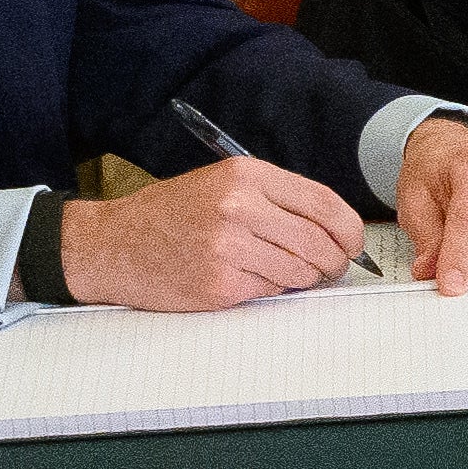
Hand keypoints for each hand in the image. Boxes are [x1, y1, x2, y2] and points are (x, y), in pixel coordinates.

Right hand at [58, 157, 366, 308]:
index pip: (324, 203)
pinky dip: (268, 289)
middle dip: (334, 262)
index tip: (354, 243)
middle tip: (332, 269)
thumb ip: (276, 201)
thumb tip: (333, 232)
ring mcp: (229, 247)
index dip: (350, 229)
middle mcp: (239, 207)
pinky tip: (246, 279)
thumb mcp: (223, 185)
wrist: (114, 245)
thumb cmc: (171, 215)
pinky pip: (270, 292)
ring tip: (283, 272)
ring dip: (302, 279)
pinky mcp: (220, 284)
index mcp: (246, 176)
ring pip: (300, 272)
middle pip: (319, 242)